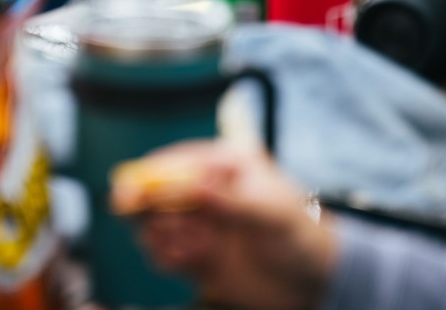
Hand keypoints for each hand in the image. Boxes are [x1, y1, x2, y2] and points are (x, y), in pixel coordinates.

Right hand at [112, 141, 337, 309]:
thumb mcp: (274, 213)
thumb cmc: (302, 235)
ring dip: (160, 236)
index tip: (131, 192)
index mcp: (223, 166)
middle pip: (154, 192)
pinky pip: (163, 254)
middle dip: (146, 207)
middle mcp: (205, 193)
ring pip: (154, 224)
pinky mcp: (195, 257)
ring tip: (189, 247)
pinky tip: (188, 262)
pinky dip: (166, 258)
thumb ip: (233, 200)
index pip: (175, 163)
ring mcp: (199, 225)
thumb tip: (196, 185)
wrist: (314, 282)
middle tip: (150, 221)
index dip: (149, 176)